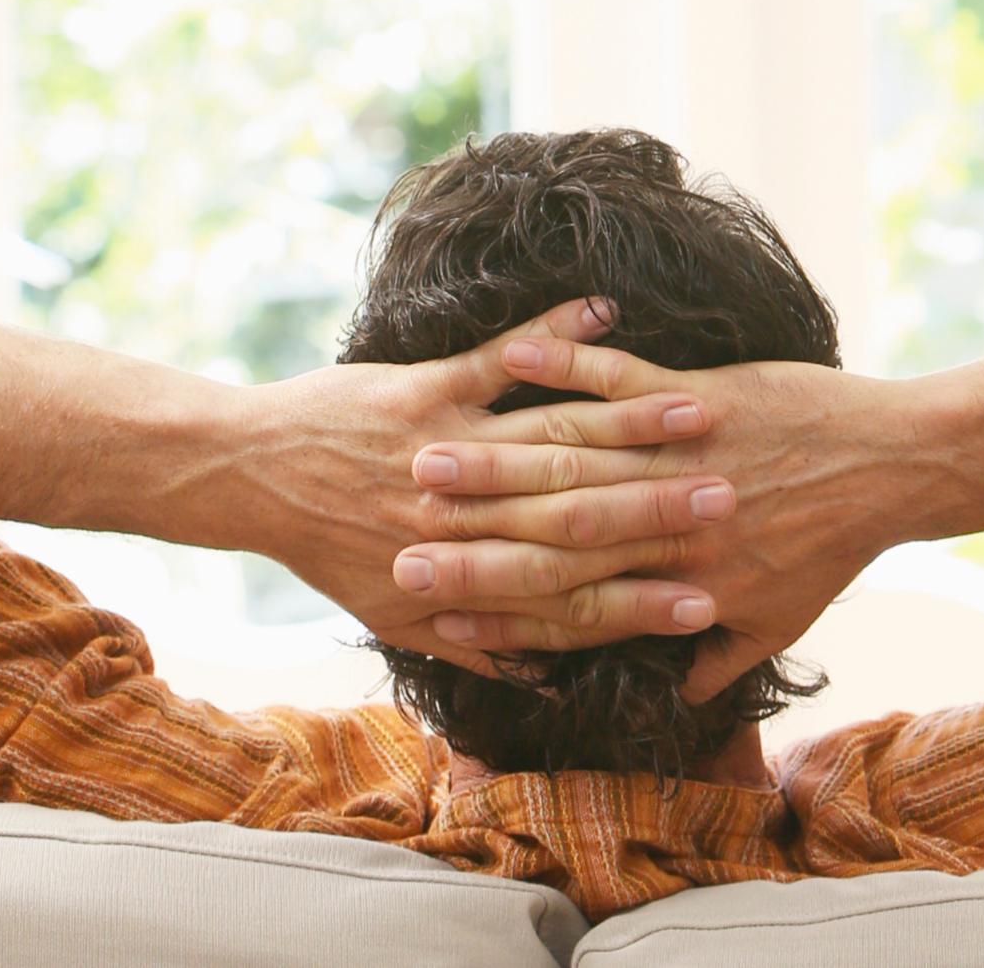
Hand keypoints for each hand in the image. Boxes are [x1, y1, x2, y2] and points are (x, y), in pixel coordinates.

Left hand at [202, 301, 735, 677]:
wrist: (250, 478)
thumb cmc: (326, 547)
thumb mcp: (398, 614)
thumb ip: (475, 642)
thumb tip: (540, 672)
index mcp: (465, 575)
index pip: (575, 597)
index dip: (644, 601)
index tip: (709, 599)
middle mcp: (465, 517)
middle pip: (585, 514)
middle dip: (664, 508)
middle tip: (733, 500)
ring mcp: (450, 447)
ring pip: (557, 434)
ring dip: (633, 422)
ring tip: (701, 412)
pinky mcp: (427, 390)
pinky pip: (502, 356)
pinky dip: (555, 333)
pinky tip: (607, 311)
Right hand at [394, 337, 933, 701]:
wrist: (893, 470)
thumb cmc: (834, 544)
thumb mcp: (778, 615)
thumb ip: (723, 659)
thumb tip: (681, 697)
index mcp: (669, 580)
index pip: (556, 596)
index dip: (486, 599)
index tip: (419, 600)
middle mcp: (660, 524)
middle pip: (539, 525)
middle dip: (459, 526)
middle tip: (392, 520)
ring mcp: (672, 455)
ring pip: (564, 449)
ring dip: (490, 444)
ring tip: (421, 441)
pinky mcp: (693, 396)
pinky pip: (615, 375)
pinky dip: (562, 358)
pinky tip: (513, 351)